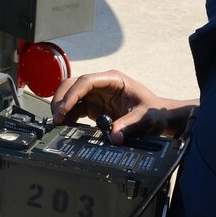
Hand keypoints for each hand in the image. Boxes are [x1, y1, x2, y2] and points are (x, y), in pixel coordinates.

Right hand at [51, 70, 195, 142]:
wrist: (159, 118)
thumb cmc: (155, 112)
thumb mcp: (144, 119)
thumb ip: (128, 126)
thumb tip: (113, 137)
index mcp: (113, 80)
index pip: (86, 81)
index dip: (72, 94)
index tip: (64, 108)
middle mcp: (101, 84)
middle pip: (73, 85)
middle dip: (61, 99)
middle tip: (56, 117)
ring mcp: (96, 95)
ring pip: (70, 95)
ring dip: (61, 107)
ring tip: (57, 122)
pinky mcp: (93, 106)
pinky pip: (75, 108)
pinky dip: (67, 116)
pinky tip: (63, 125)